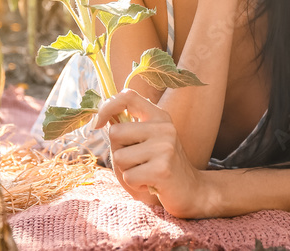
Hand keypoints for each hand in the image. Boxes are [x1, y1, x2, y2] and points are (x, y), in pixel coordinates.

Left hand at [94, 89, 211, 218]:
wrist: (191, 191)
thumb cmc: (160, 167)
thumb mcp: (147, 142)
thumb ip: (128, 129)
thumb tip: (101, 119)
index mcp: (159, 116)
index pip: (128, 96)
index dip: (107, 106)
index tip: (98, 124)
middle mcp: (164, 128)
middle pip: (116, 132)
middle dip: (118, 151)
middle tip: (136, 162)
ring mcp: (165, 147)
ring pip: (120, 157)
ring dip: (126, 170)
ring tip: (144, 173)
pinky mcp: (162, 170)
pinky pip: (129, 176)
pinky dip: (134, 184)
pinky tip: (150, 183)